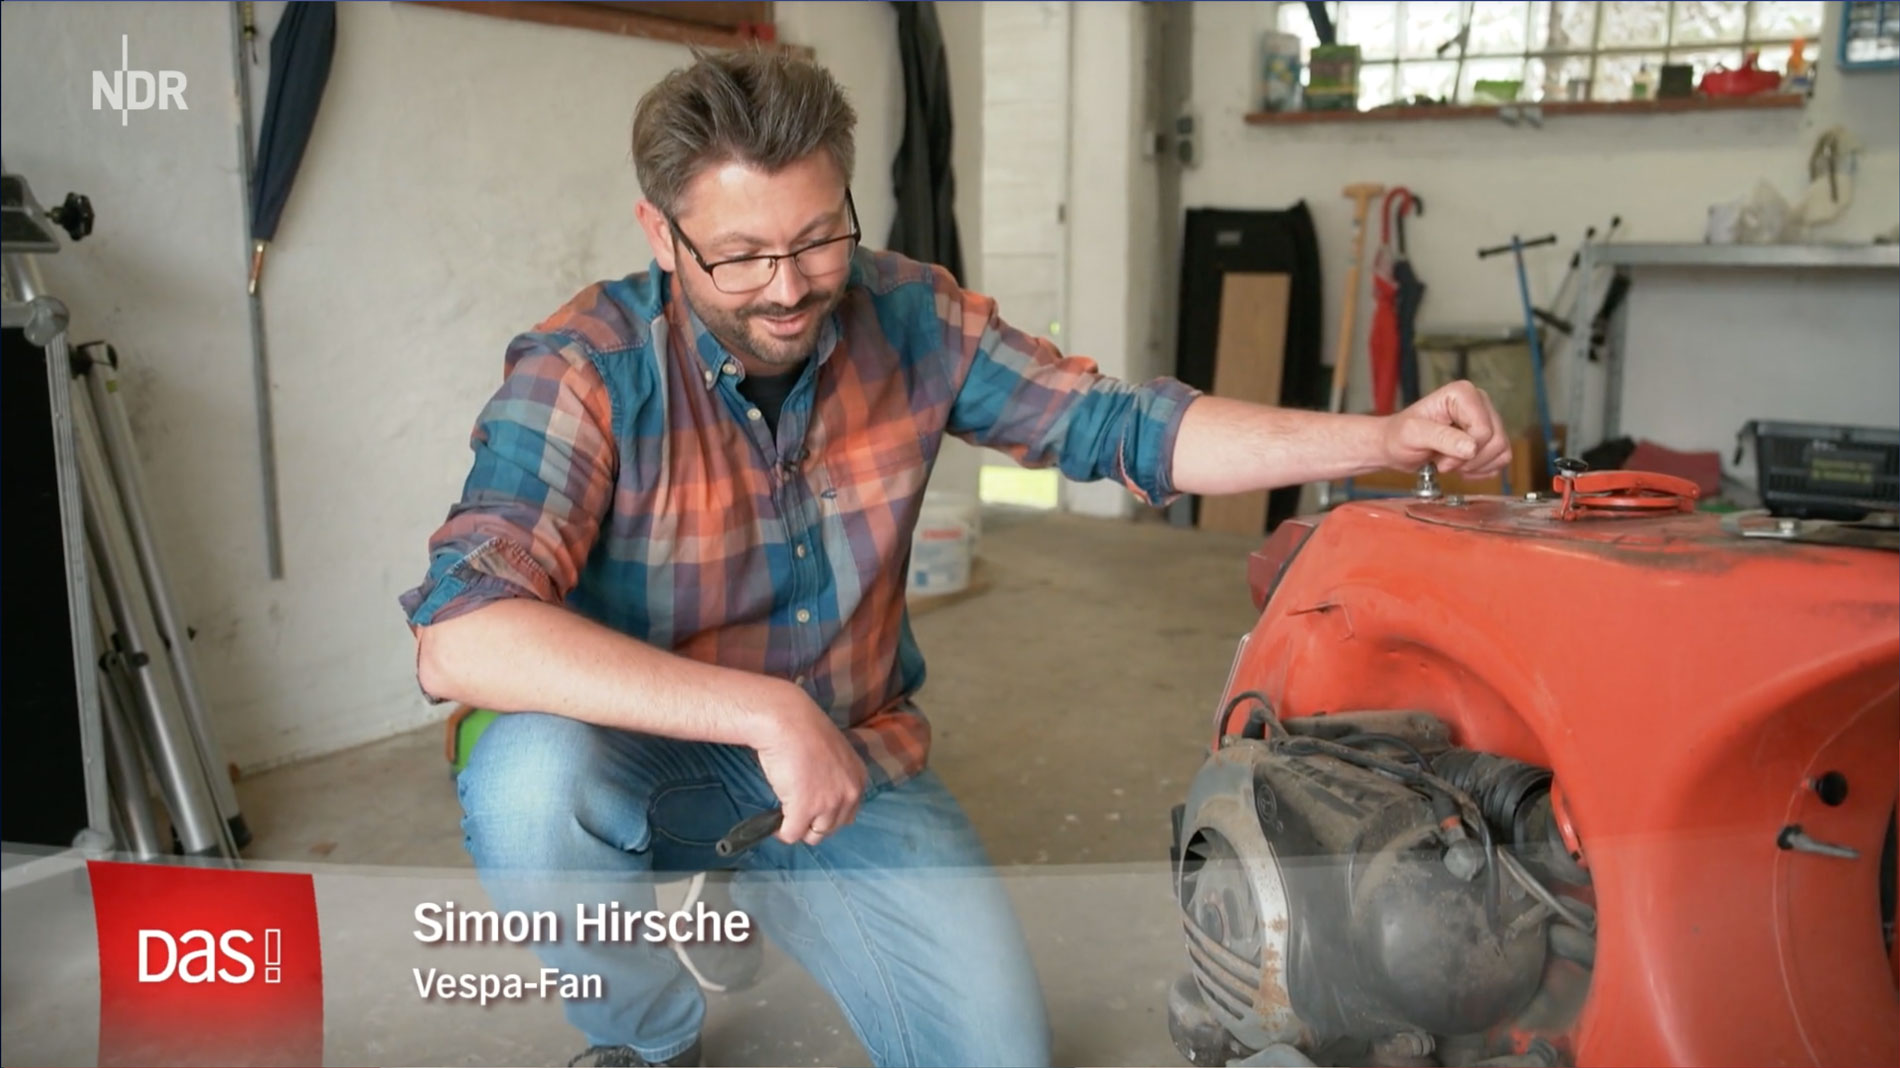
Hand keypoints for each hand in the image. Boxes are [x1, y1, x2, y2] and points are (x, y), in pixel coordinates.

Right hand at [752, 682, 865, 846]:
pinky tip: (774, 821)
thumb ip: (835, 777)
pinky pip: (791, 834)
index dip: (827, 815)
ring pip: (813, 835)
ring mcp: (828, 803)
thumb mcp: (833, 754)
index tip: (812, 809)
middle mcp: (849, 794)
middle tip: (795, 811)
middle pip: (831, 828)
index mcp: (858, 780)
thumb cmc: (804, 730)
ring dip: (798, 828)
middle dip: (812, 823)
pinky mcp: (804, 809)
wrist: (787, 720)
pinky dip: (781, 831)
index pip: (847, 814)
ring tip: (785, 815)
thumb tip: (821, 795)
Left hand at [1380, 381, 1511, 476]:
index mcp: (1463, 394)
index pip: (1483, 430)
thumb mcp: (1413, 435)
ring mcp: (1487, 420)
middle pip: (1496, 441)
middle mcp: (1480, 403)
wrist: (1396, 446)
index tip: (1440, 457)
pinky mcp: (1489, 438)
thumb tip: (1471, 447)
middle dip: (1469, 460)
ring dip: (1475, 466)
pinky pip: (1501, 460)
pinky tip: (1461, 467)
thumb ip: (1442, 438)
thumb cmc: (1400, 436)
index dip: (1464, 451)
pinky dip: (1481, 470)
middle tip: (1443, 463)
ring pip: (1502, 451)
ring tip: (1451, 463)